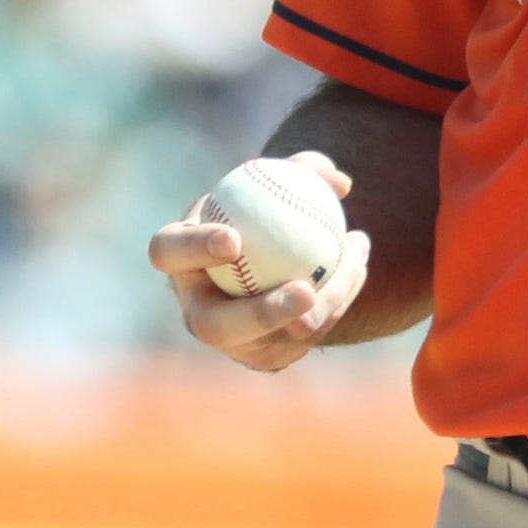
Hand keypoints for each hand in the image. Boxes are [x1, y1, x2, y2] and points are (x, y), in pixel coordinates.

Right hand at [148, 151, 370, 373]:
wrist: (274, 251)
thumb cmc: (267, 205)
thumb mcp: (277, 179)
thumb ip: (305, 169)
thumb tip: (340, 184)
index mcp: (179, 256)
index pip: (169, 252)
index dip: (193, 248)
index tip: (233, 238)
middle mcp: (195, 307)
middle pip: (213, 326)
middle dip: (259, 315)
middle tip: (306, 292)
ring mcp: (228, 340)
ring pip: (269, 342)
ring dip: (320, 307)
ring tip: (353, 268)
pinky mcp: (262, 357)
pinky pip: (299, 343)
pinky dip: (334, 307)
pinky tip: (358, 271)